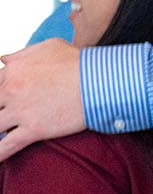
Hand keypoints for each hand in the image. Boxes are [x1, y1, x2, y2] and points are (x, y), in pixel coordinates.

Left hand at [0, 40, 86, 160]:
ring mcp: (21, 111)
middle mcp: (10, 90)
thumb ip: (21, 54)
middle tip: (4, 118)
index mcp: (12, 71)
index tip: (4, 104)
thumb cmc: (79, 62)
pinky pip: (6, 146)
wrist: (102, 80)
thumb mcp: (49, 47)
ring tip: (1, 134)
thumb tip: (3, 60)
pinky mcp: (34, 129)